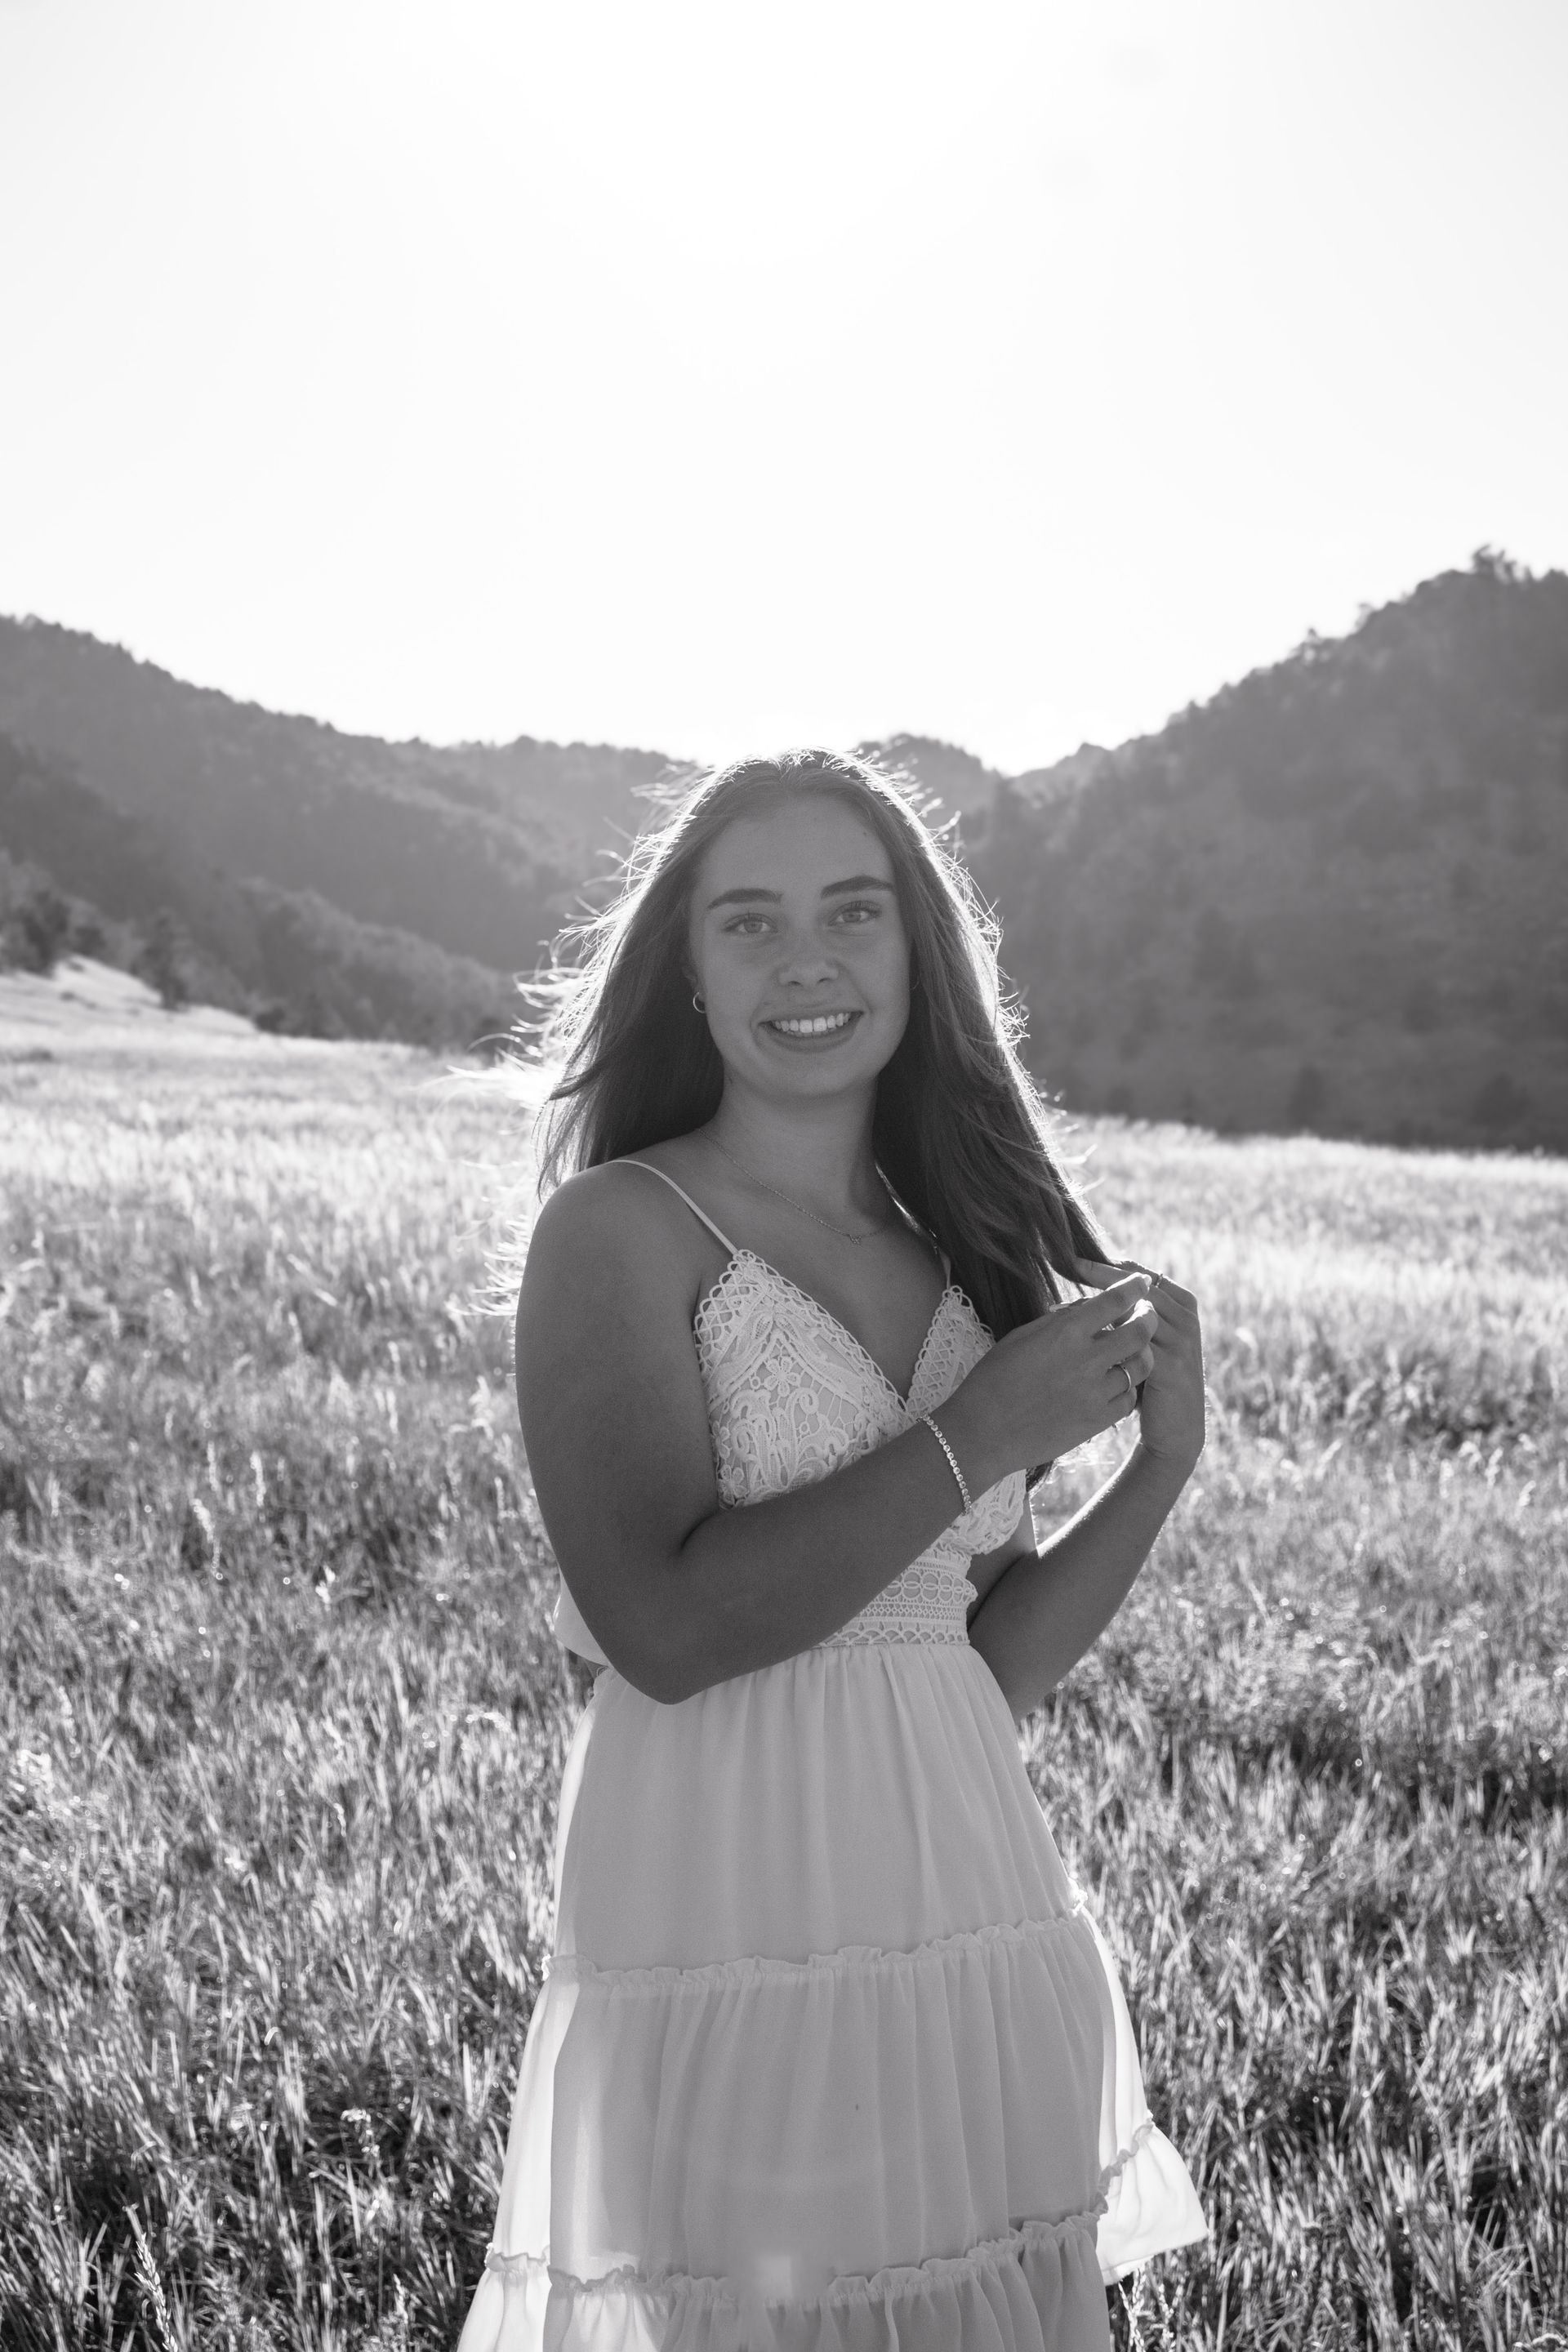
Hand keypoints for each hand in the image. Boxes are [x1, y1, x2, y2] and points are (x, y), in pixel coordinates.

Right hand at [940, 1269, 1159, 1486]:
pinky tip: (1116, 1384)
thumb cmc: (995, 1378)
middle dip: (1149, 1317)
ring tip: (1133, 1351)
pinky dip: (1128, 1387)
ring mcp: (1095, 1392)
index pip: (1115, 1300)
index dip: (1134, 1287)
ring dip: (1140, 1354)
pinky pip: (1130, 1398)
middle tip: (1147, 1314)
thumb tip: (1089, 1306)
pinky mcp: (1098, 1421)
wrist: (983, 1432)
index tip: (1141, 1282)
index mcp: (1065, 1332)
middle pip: (1140, 1331)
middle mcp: (1086, 1359)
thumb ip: (1060, 1319)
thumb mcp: (1022, 1336)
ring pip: (1141, 1366)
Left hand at [1070, 1256, 1205, 1469]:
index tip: (1076, 1257)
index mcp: (1183, 1307)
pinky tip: (1080, 1334)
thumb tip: (1097, 1290)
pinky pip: (1136, 1343)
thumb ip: (1133, 1316)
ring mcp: (1182, 1343)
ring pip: (1136, 1311)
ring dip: (1102, 1302)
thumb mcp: (1148, 1343)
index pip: (1144, 1274)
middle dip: (1102, 1274)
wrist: (1176, 1430)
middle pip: (1140, 1286)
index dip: (1110, 1266)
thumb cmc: (1154, 1382)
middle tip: (1069, 1262)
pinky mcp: (1170, 1368)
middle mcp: (1186, 1320)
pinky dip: (1109, 1336)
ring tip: (1066, 1295)